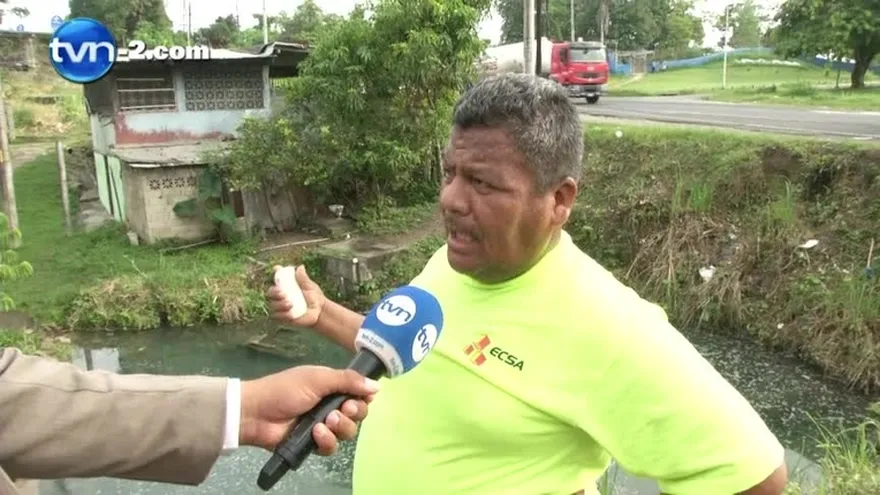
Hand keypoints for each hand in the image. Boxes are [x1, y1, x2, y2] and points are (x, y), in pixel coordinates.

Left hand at [239, 366, 378, 454]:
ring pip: (347, 433)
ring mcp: (323, 426)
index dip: (365, 398)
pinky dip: (326, 441)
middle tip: (343, 409)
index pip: (359, 394)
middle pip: (358, 415)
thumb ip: (347, 380)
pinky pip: (331, 448)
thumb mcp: (317, 378)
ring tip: (325, 422)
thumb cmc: (285, 389)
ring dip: (340, 427)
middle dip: (354, 412)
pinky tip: (316, 433)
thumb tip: (377, 385)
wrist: (256, 413)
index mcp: (332, 387)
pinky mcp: (314, 444)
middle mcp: (331, 406)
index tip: (364, 398)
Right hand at [268, 265, 325, 327]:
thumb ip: (304, 279)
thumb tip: (300, 267)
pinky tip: (290, 314)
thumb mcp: (310, 287)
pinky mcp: (282, 318)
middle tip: (283, 293)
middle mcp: (280, 296)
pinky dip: (283, 315)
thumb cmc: (314, 297)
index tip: (276, 269)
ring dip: (279, 304)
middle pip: (270, 293)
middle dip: (274, 292)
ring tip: (290, 304)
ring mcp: (280, 307)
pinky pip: (277, 317)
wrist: (320, 312)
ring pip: (273, 305)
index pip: (277, 278)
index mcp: (285, 286)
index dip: (275, 273)